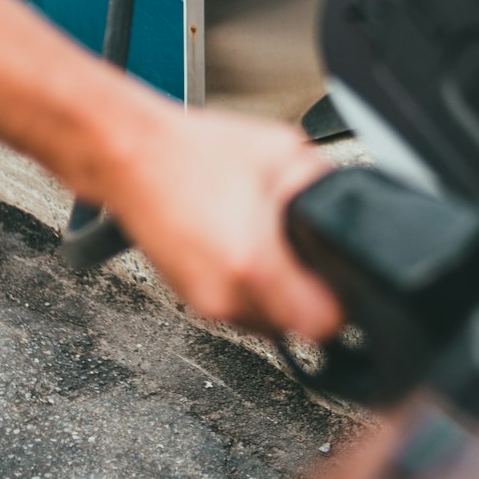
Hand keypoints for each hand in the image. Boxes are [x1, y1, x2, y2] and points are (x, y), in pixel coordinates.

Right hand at [105, 106, 345, 340]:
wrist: (130, 156)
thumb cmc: (193, 152)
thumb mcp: (282, 151)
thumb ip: (325, 185)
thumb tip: (347, 208)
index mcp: (256, 265)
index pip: (324, 325)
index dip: (340, 303)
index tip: (339, 282)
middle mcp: (228, 295)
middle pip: (295, 327)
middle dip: (307, 295)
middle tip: (306, 256)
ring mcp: (206, 302)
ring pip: (265, 323)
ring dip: (277, 293)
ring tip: (269, 246)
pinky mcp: (190, 298)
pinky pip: (237, 307)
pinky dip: (248, 285)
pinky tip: (242, 245)